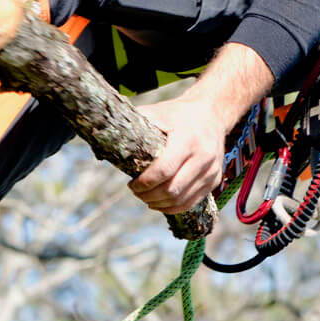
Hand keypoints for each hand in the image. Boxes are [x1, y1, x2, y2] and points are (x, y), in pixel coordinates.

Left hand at [129, 97, 226, 214]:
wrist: (211, 113)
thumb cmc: (177, 113)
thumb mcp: (157, 112)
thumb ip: (135, 123)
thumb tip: (104, 139)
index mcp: (187, 139)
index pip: (164, 170)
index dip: (144, 182)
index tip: (131, 183)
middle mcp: (203, 156)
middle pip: (173, 189)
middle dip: (149, 195)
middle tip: (136, 191)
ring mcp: (211, 170)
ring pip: (182, 200)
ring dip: (160, 204)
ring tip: (146, 198)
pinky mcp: (215, 179)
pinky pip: (193, 202)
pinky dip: (174, 208)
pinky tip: (160, 203)